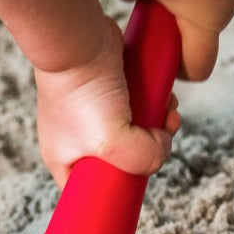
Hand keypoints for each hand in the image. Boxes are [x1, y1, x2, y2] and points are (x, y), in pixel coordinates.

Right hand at [34, 15, 178, 188]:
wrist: (79, 39)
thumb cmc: (82, 94)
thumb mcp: (113, 145)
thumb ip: (143, 159)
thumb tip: (162, 146)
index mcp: (66, 161)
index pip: (91, 195)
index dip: (117, 193)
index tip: (138, 181)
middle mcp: (80, 140)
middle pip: (124, 163)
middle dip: (148, 152)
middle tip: (159, 139)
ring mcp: (97, 114)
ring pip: (138, 133)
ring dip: (159, 126)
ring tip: (166, 113)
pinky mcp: (113, 91)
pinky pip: (142, 106)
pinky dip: (157, 103)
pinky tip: (164, 97)